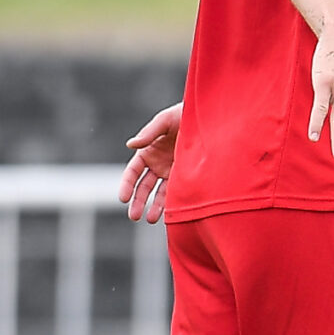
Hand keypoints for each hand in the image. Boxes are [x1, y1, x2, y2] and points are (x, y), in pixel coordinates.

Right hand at [118, 104, 180, 222]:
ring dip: (153, 207)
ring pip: (159, 194)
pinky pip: (176, 193)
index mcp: (148, 152)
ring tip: (150, 219)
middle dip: (137, 201)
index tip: (123, 198)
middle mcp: (157, 164)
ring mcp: (171, 172)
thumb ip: (149, 133)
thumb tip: (130, 145)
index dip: (126, 185)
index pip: (132, 172)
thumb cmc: (184, 115)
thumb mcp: (165, 120)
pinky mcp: (186, 177)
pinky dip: (171, 204)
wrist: (210, 118)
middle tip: (134, 216)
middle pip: (143, 187)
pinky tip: (168, 214)